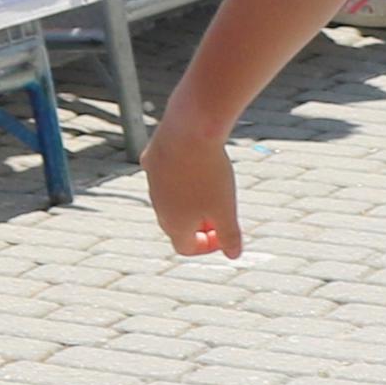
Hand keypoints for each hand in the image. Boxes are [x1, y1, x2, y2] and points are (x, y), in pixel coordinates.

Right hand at [144, 117, 241, 257]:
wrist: (189, 129)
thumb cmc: (209, 173)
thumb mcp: (226, 209)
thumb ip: (230, 236)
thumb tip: (234, 255)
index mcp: (174, 224)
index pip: (186, 247)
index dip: (208, 246)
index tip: (226, 233)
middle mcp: (158, 205)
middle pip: (176, 224)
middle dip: (199, 223)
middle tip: (221, 211)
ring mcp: (152, 181)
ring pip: (170, 198)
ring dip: (190, 199)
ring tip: (211, 185)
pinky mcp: (152, 158)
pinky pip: (164, 172)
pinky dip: (179, 173)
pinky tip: (192, 159)